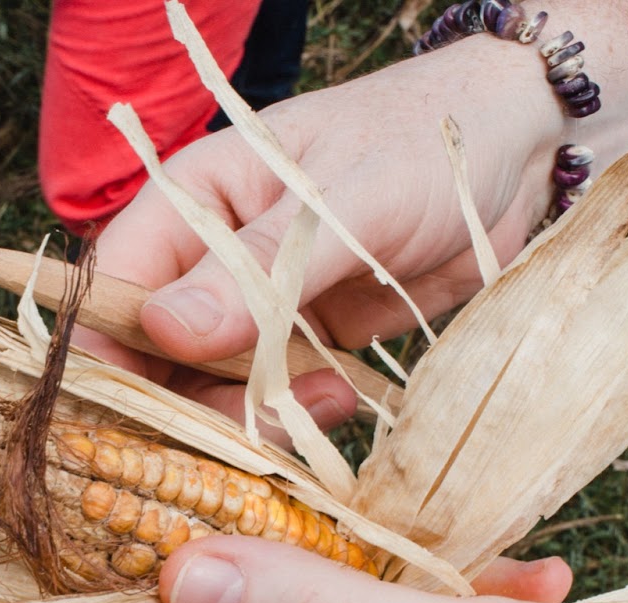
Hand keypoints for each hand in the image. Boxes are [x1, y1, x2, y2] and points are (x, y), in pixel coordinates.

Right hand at [85, 36, 565, 417]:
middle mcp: (212, 260)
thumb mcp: (344, 204)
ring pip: (212, 388)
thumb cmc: (424, 145)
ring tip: (319, 401)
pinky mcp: (306, 345)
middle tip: (247, 432)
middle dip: (188, 402)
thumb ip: (260, 270)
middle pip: (155, 355)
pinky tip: (340, 401)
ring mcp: (258, 308)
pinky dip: (295, 416)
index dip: (109, 353)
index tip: (128, 414)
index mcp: (196, 201)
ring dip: (251, 416)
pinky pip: (273, 400)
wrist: (518, 156)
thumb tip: (166, 329)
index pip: (117, 284)